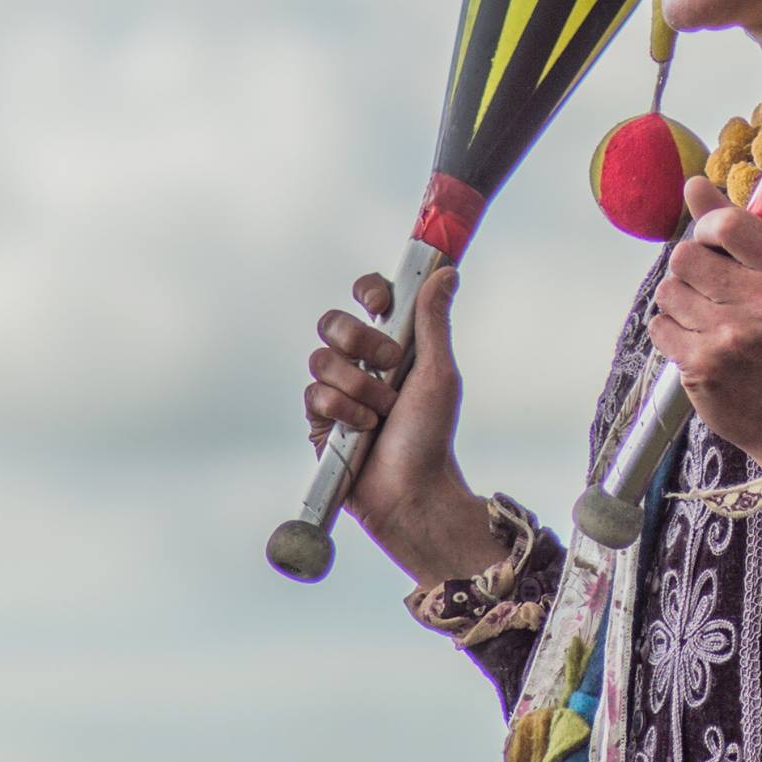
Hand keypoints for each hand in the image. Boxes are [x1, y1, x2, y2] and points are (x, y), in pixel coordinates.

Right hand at [303, 267, 507, 583]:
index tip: (381, 302)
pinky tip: (363, 432)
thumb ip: (434, 322)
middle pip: (332, 321)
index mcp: (390, 345)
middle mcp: (359, 362)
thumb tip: (446, 273)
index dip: (368, 291)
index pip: (366, 298)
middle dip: (359, 340)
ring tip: (382, 413)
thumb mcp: (439, 373)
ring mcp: (337, 390)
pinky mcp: (319, 420)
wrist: (413, 488)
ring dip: (359, 386)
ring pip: (322, 359)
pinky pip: (315, 396)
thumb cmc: (432, 434)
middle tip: (389, 365)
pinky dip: (344, 412)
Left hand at [649, 176, 761, 490]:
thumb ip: (738, 231)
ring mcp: (731, 337)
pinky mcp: (702, 366)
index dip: (706, 228)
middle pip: (685, 255)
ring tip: (708, 322)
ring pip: (668, 290)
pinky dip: (671, 333)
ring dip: (680, 303)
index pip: (727, 223)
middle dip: (689, 270)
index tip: (711, 244)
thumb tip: (693, 184)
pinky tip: (698, 344)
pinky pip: (659, 326)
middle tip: (711, 291)